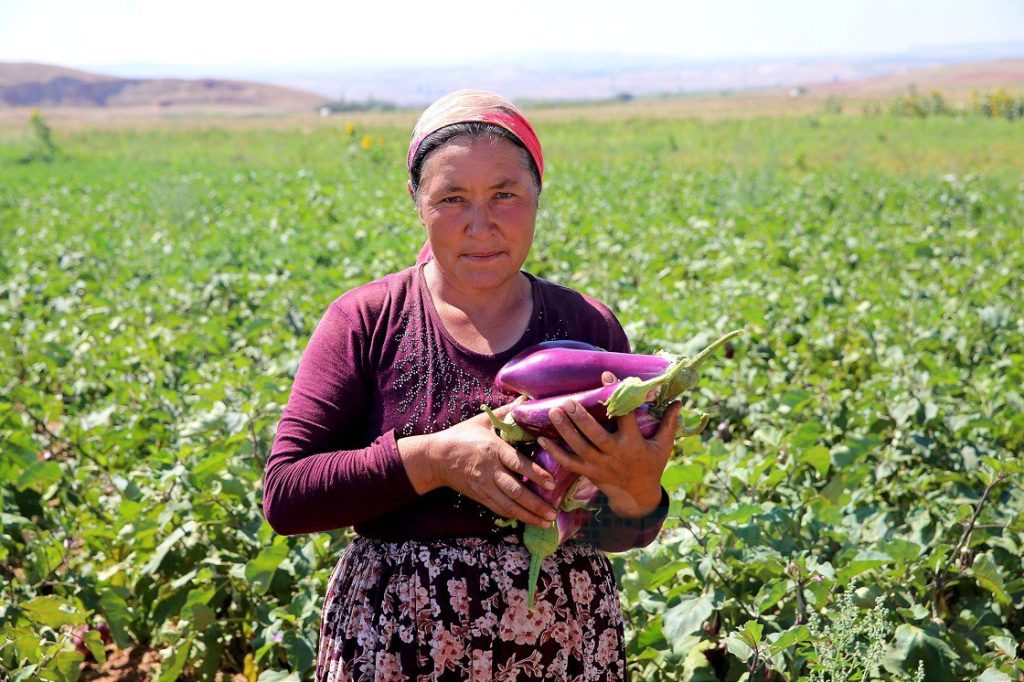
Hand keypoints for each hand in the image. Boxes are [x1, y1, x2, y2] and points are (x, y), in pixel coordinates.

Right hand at [399, 404, 559, 527]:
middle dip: (536, 503)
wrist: (435, 457)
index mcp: (493, 449)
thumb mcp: (482, 421)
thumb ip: (504, 412)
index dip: (535, 473)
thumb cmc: (461, 436)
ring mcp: (483, 486)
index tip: (551, 482)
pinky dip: (515, 516)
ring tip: (547, 522)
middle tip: (554, 512)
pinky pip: (499, 509)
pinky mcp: (479, 496)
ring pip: (508, 505)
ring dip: (529, 515)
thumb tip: (525, 399)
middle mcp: (489, 470)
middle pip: (515, 490)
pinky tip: (529, 520)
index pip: (517, 463)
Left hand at [539, 373, 680, 518]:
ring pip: (579, 446)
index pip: (625, 415)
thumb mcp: (663, 446)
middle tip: (568, 400)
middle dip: (581, 418)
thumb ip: (669, 424)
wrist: (637, 497)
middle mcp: (615, 454)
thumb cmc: (651, 466)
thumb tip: (679, 402)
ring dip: (565, 430)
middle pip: (595, 435)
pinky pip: (569, 462)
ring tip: (553, 411)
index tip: (606, 375)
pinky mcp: (588, 472)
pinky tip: (542, 439)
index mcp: (633, 443)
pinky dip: (555, 452)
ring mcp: (599, 465)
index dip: (617, 395)